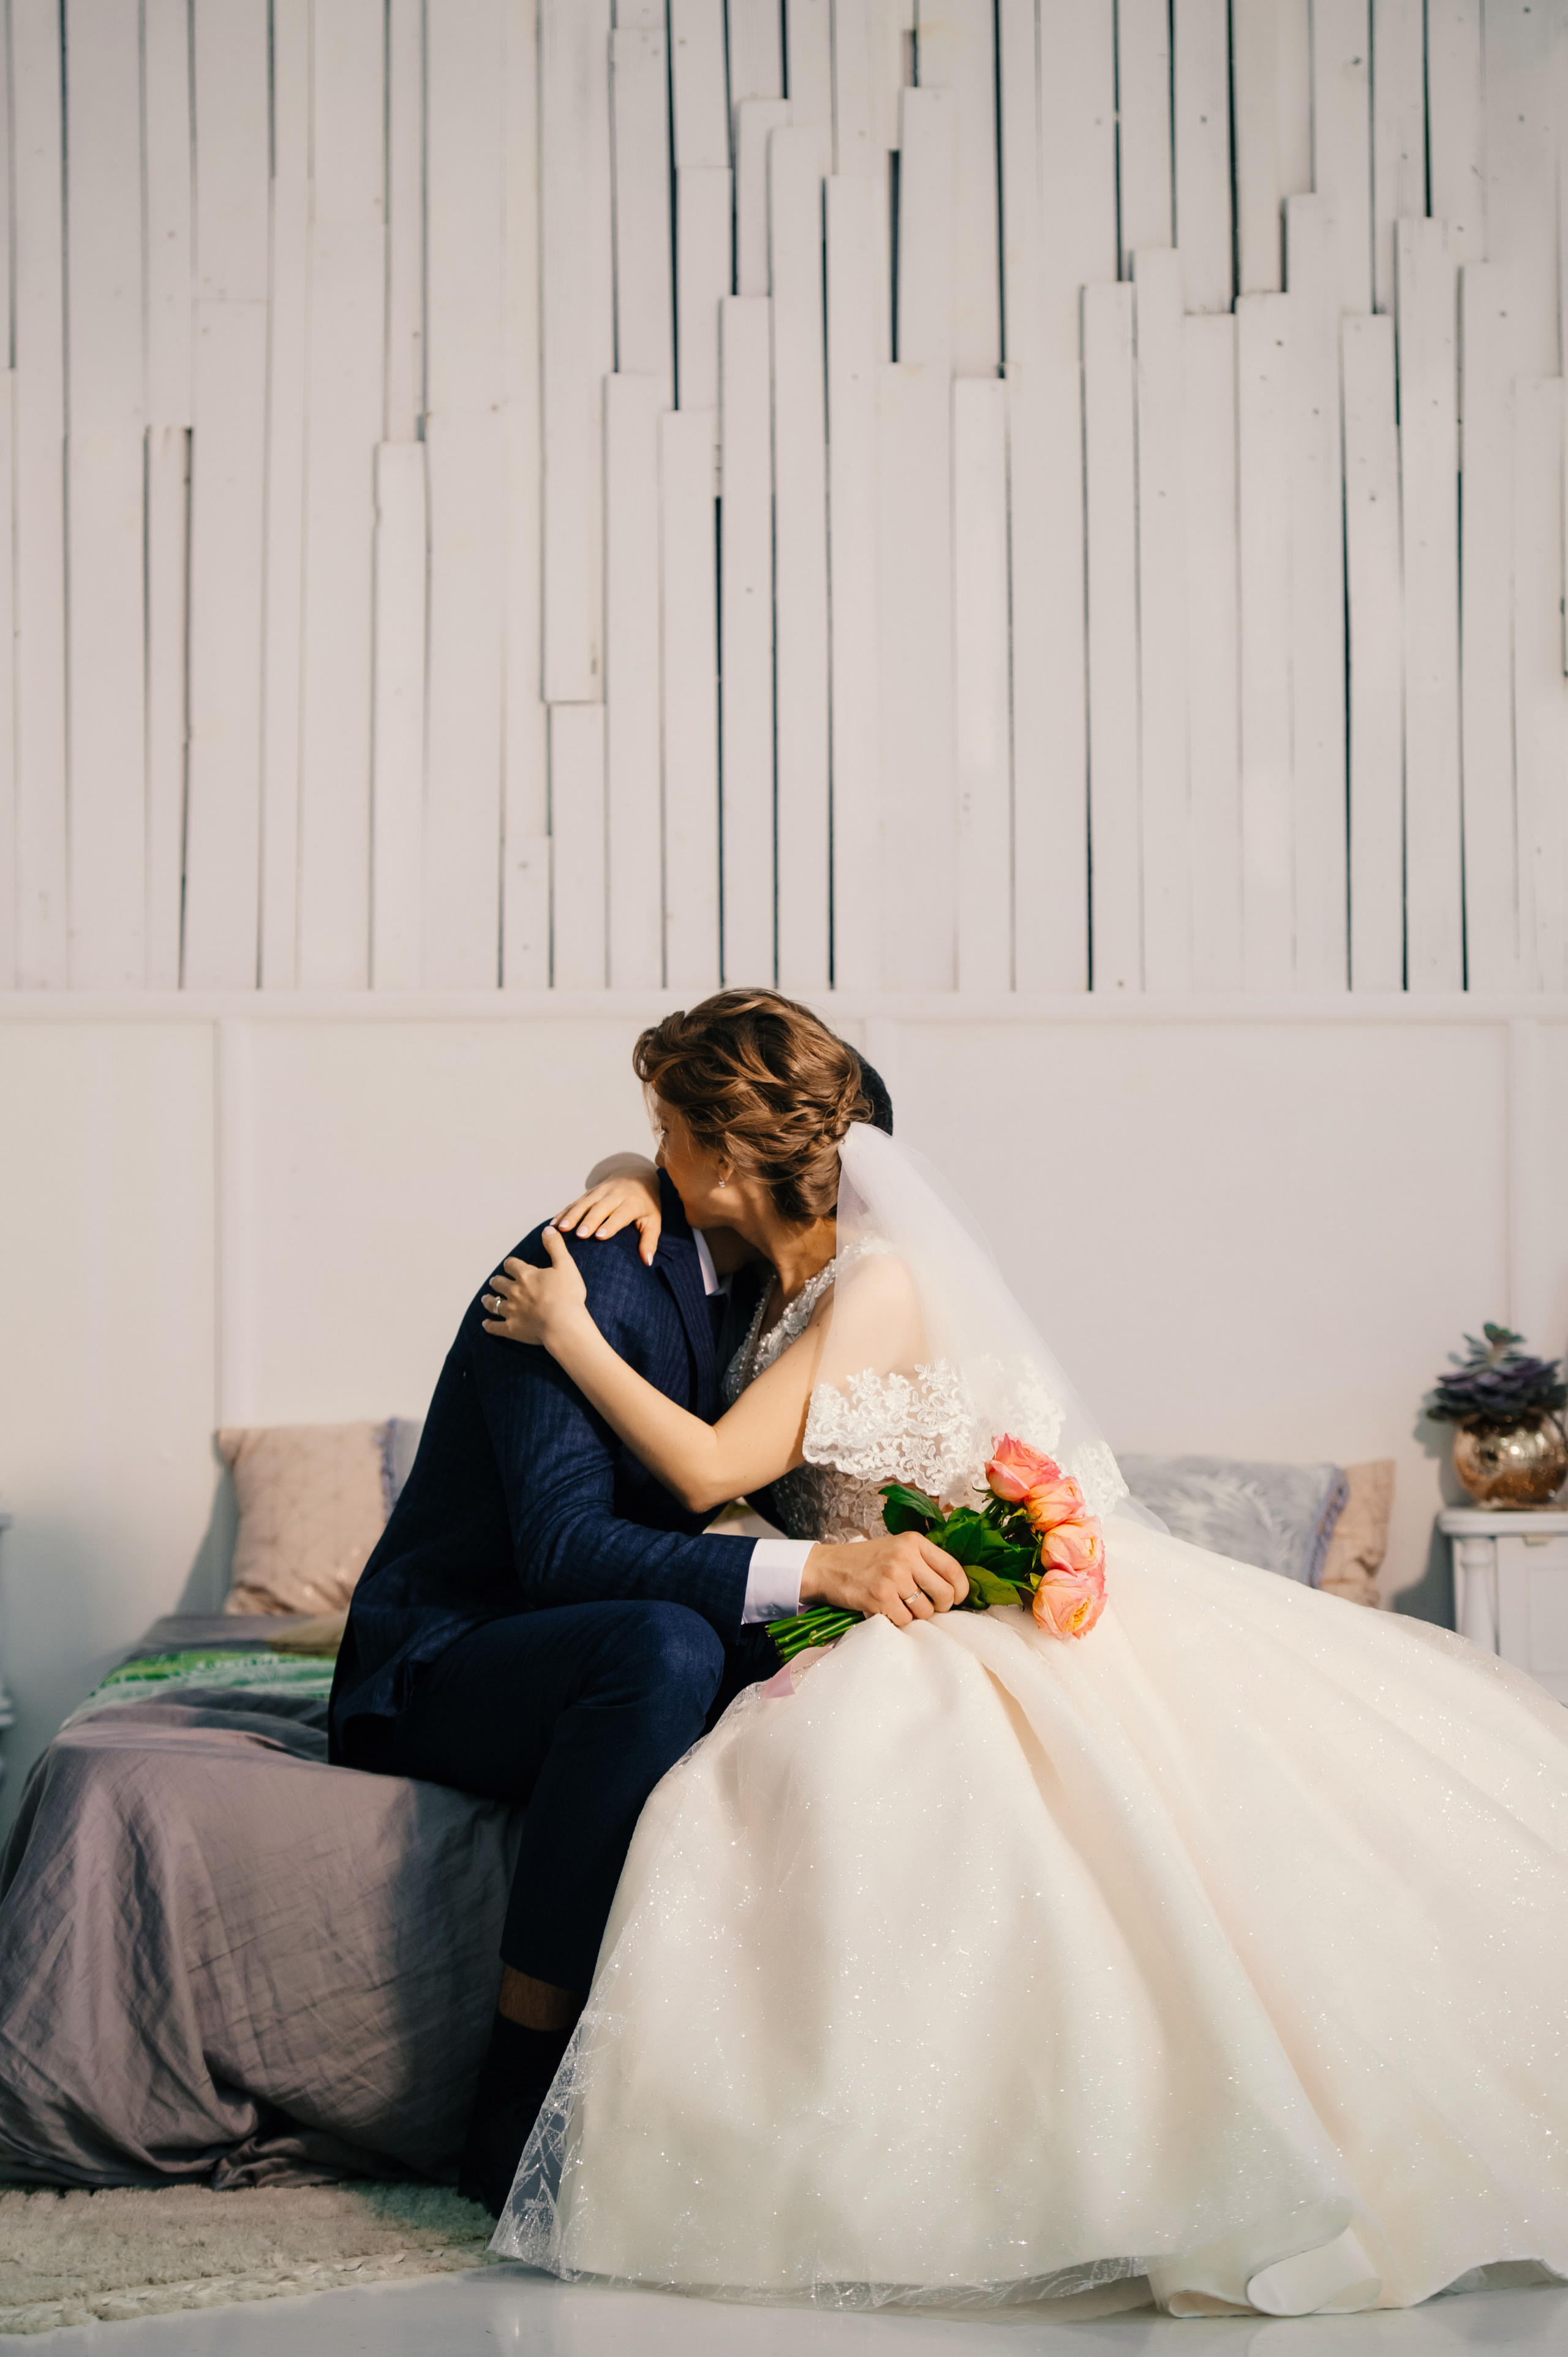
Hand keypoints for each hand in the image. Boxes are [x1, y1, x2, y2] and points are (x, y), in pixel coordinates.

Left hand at [481, 1228, 589, 1348]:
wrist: (563, 1324)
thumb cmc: (567, 1295)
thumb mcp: (566, 1265)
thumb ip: (555, 1246)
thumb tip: (547, 1229)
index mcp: (526, 1275)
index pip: (512, 1265)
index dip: (510, 1264)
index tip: (509, 1265)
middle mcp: (514, 1291)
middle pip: (499, 1283)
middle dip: (497, 1281)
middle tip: (495, 1281)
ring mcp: (511, 1311)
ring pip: (494, 1303)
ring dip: (489, 1300)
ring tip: (485, 1299)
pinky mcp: (511, 1329)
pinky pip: (495, 1327)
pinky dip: (489, 1325)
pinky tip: (485, 1324)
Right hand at [555, 1157, 662, 1267]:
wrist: (637, 1175)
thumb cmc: (646, 1204)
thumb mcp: (653, 1221)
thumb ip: (649, 1241)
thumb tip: (647, 1261)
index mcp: (633, 1202)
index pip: (620, 1214)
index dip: (610, 1224)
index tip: (599, 1236)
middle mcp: (616, 1194)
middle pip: (600, 1207)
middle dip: (588, 1220)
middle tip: (579, 1234)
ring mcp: (601, 1191)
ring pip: (584, 1203)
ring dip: (571, 1215)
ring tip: (560, 1229)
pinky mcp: (590, 1192)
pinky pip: (575, 1202)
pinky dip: (564, 1213)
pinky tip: (553, 1224)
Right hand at [800, 1530, 968, 1626]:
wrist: (828, 1567)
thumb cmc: (865, 1560)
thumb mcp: (896, 1548)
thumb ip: (923, 1561)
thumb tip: (953, 1588)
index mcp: (914, 1542)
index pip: (953, 1569)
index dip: (961, 1589)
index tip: (958, 1598)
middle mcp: (905, 1557)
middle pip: (944, 1593)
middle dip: (941, 1607)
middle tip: (929, 1607)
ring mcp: (892, 1577)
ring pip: (925, 1611)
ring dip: (917, 1615)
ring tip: (902, 1606)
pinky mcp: (880, 1597)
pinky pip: (905, 1620)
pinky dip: (899, 1621)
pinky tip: (888, 1611)